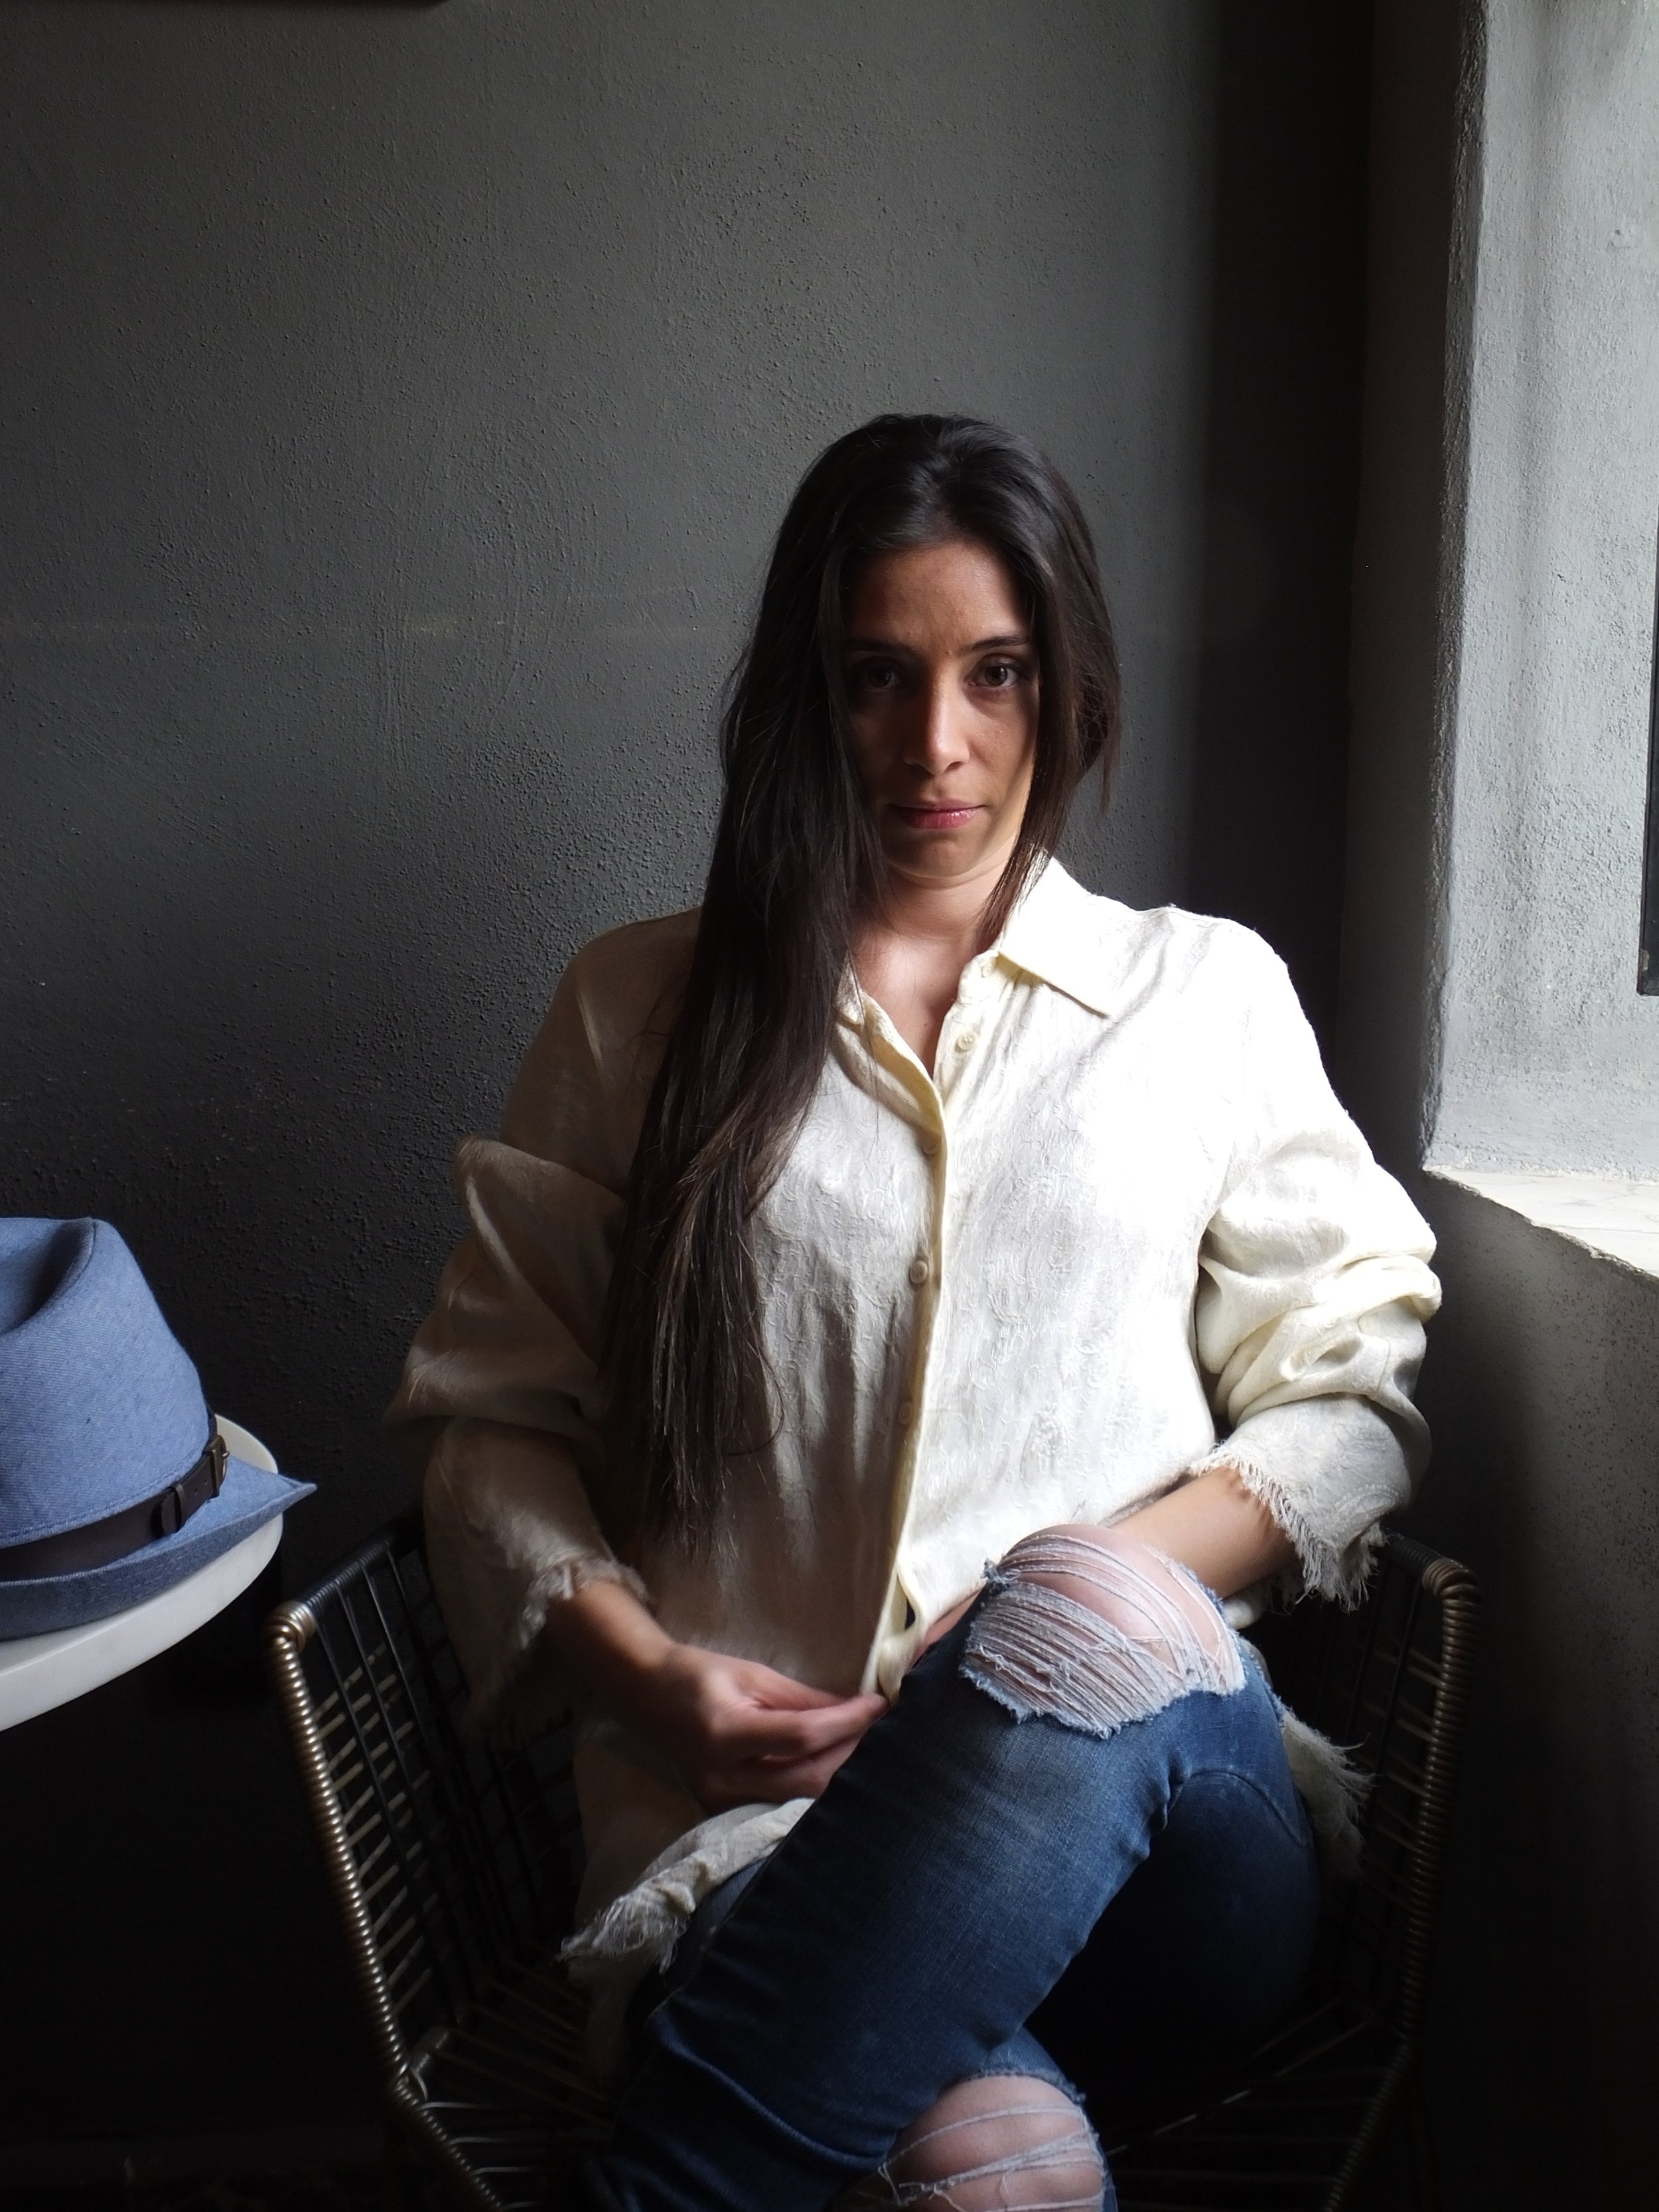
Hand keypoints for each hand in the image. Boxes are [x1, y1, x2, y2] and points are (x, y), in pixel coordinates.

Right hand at [634, 1642, 887, 1812]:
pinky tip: (834, 1766)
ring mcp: (720, 1801)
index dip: (846, 1722)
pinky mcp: (724, 1811)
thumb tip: (854, 1709)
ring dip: (837, 1774)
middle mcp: (721, 1777)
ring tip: (866, 1747)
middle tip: (883, 1730)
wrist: (645, 1695)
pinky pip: (781, 1804)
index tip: (878, 1705)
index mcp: (724, 1733)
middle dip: (851, 1754)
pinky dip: (812, 1785)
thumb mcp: (751, 1674)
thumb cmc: (698, 1675)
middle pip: (807, 1779)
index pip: (801, 1736)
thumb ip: (802, 1699)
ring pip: (799, 1799)